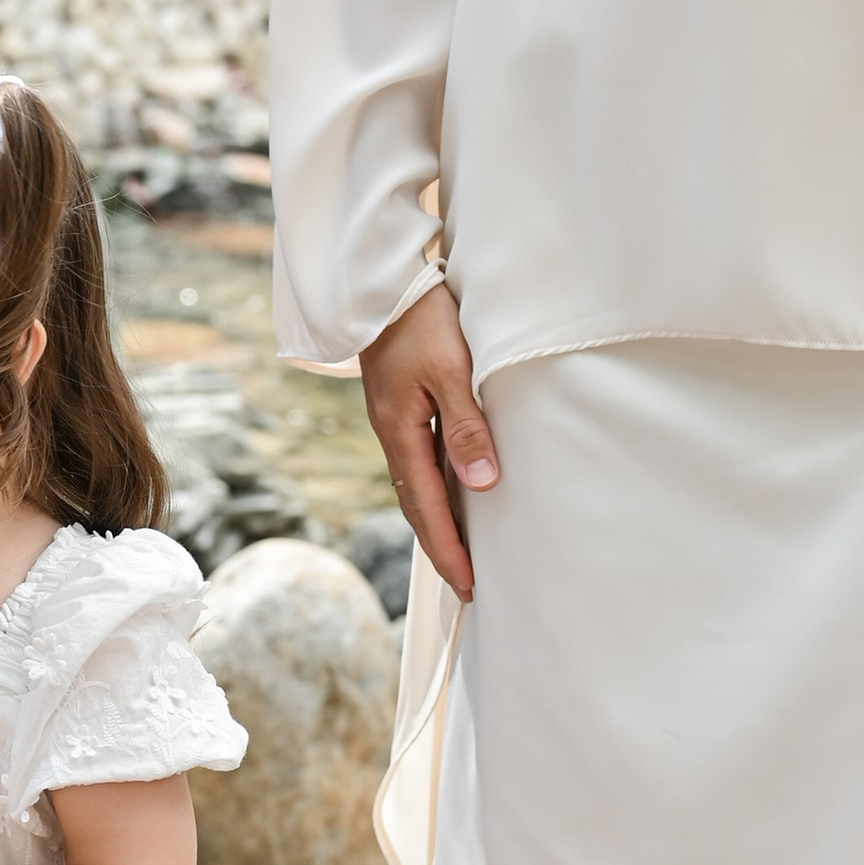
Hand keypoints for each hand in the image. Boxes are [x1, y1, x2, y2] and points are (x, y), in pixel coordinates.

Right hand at [358, 283, 495, 603]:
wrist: (382, 280)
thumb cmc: (420, 319)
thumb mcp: (451, 371)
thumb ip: (466, 428)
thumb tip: (481, 485)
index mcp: (400, 432)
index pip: (426, 507)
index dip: (447, 548)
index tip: (468, 584)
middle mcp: (393, 433)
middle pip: (416, 504)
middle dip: (441, 546)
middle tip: (466, 583)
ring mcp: (395, 420)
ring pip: (416, 484)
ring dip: (438, 520)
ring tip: (462, 549)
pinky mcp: (402, 406)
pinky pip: (419, 461)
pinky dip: (436, 488)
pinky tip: (454, 493)